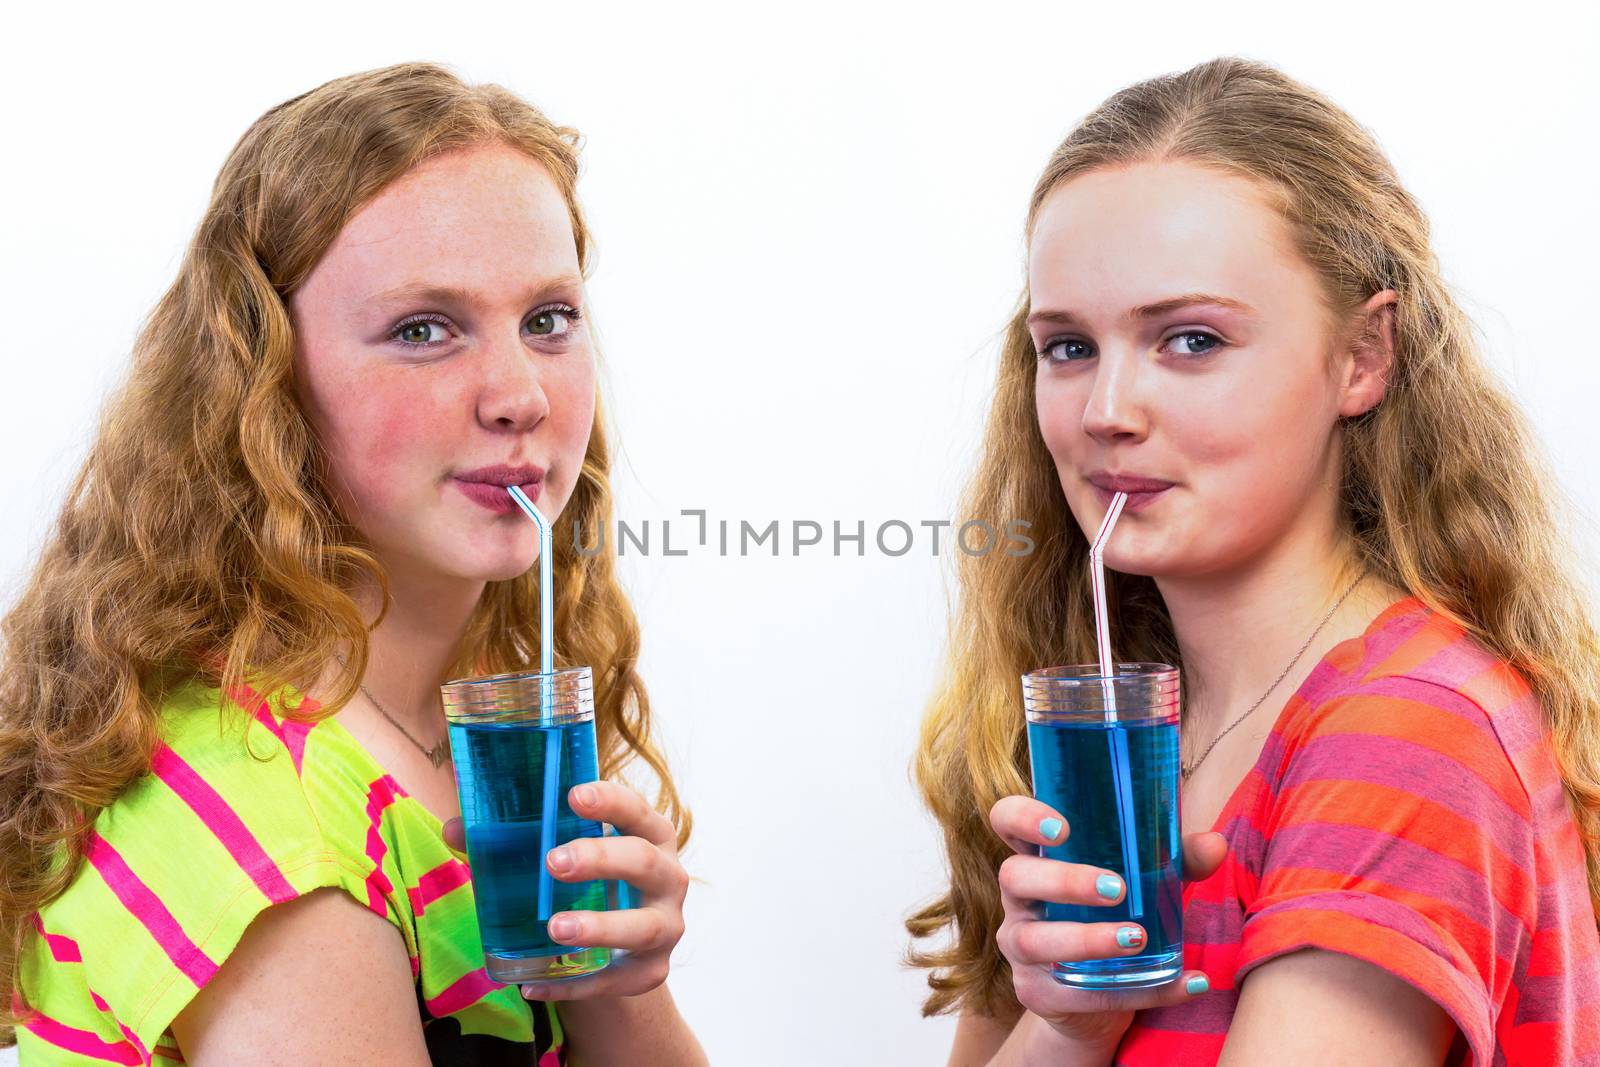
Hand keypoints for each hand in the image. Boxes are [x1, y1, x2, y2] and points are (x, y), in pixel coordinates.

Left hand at [442, 779, 688, 1000]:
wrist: (619, 949)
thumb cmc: (590, 885)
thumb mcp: (562, 856)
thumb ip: (513, 842)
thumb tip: (455, 829)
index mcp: (649, 835)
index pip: (637, 810)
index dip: (610, 801)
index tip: (573, 795)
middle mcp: (668, 877)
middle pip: (644, 862)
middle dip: (600, 859)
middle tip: (553, 863)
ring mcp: (666, 926)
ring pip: (642, 927)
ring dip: (599, 927)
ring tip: (555, 928)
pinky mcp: (651, 971)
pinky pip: (615, 980)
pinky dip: (574, 984)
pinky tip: (534, 984)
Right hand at [989, 795, 1228, 1051]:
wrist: (1100, 997)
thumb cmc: (1118, 917)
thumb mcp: (1147, 884)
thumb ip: (1176, 861)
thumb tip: (1216, 845)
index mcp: (1038, 857)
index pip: (1006, 820)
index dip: (1022, 817)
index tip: (1060, 827)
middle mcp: (1019, 899)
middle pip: (1016, 876)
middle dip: (1064, 880)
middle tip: (1116, 888)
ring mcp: (1020, 947)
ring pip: (1034, 940)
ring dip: (1087, 938)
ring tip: (1137, 939)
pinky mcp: (1037, 993)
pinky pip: (1078, 993)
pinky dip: (1136, 990)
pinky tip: (1183, 982)